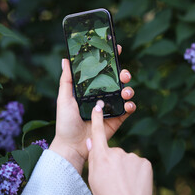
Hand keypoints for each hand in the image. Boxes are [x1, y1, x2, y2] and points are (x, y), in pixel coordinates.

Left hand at [49, 45, 135, 173]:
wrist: (72, 145)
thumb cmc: (65, 122)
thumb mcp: (63, 99)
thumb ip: (66, 80)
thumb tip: (65, 60)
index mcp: (90, 89)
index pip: (102, 71)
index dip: (110, 60)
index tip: (116, 48)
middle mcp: (102, 96)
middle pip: (117, 80)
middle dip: (123, 73)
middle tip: (123, 74)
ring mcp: (110, 107)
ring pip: (125, 93)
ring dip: (129, 89)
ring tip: (125, 92)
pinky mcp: (116, 119)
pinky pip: (128, 110)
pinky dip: (131, 105)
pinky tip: (128, 104)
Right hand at [86, 104, 159, 194]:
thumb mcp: (93, 179)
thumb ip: (93, 159)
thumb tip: (91, 142)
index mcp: (101, 157)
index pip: (98, 133)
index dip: (97, 120)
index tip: (98, 107)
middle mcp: (117, 153)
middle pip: (114, 153)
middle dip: (114, 163)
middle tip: (114, 181)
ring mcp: (132, 156)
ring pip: (127, 160)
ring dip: (126, 169)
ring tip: (125, 185)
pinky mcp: (145, 162)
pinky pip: (138, 164)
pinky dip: (137, 172)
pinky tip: (135, 183)